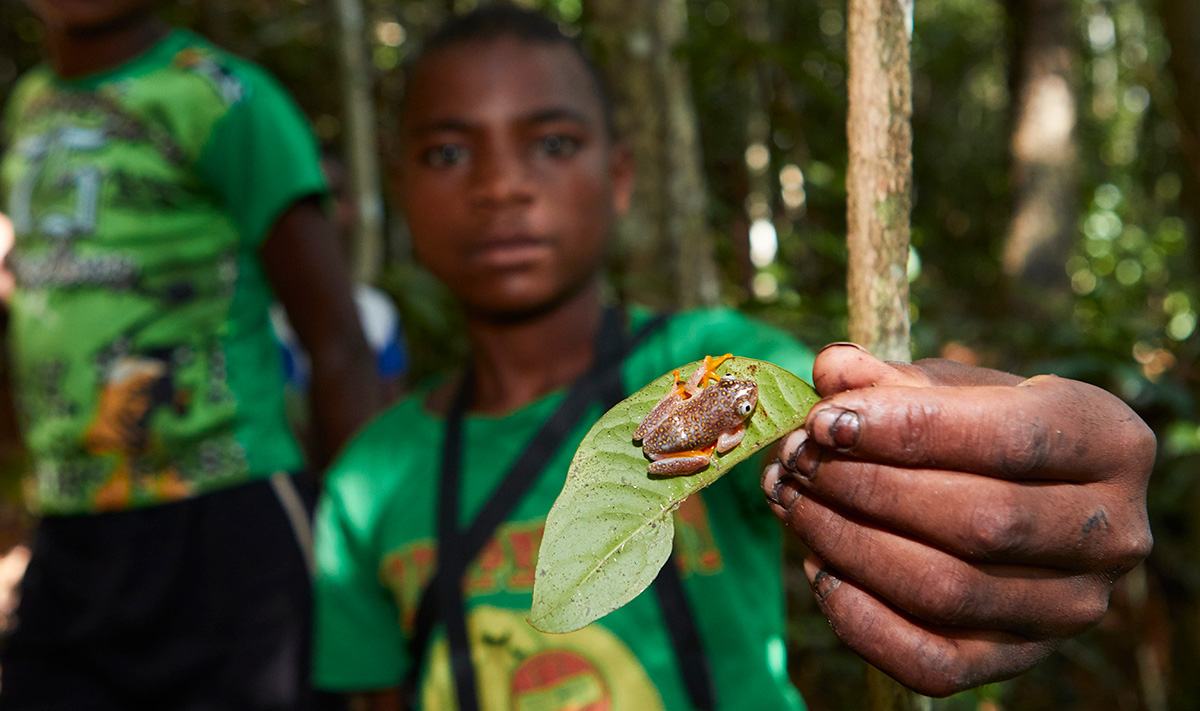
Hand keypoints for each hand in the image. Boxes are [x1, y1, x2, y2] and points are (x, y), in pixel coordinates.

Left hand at [761, 343, 1154, 696]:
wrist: (1024, 497)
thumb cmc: (983, 427)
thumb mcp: (949, 387)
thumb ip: (889, 378)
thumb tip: (830, 370)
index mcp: (1110, 444)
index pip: (1009, 440)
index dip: (906, 430)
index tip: (824, 419)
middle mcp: (1113, 535)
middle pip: (978, 521)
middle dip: (865, 487)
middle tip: (795, 460)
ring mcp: (1070, 609)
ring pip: (947, 590)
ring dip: (847, 544)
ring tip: (793, 501)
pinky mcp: (1018, 660)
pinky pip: (932, 662)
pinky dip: (860, 619)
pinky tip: (818, 568)